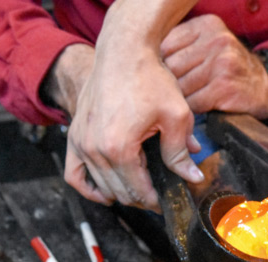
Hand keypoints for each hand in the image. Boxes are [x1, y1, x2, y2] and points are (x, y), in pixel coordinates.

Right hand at [59, 2, 203, 210]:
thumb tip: (193, 178)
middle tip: (155, 196)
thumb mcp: (176, 116)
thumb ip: (180, 152)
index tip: (164, 203)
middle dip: (139, 199)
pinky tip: (104, 191)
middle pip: (119, 192)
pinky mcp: (75, 136)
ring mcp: (81, 143)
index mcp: (120, 148)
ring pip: (100, 187)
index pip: (137, 190)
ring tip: (137, 191)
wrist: (123, 52)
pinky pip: (74, 174)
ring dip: (119, 193)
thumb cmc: (149, 79)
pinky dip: (88, 188)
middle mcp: (94, 149)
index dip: (153, 201)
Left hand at [161, 14, 267, 118]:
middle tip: (172, 94)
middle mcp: (216, 40)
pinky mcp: (225, 87)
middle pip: (171, 67)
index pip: (166, 44)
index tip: (163, 76)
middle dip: (169, 84)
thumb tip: (144, 58)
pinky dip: (193, 110)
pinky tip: (199, 108)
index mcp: (207, 25)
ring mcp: (222, 63)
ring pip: (181, 87)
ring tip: (187, 101)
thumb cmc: (228, 69)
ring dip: (181, 99)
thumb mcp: (208, 46)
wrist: (265, 88)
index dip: (160, 65)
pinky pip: (194, 103)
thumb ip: (182, 46)